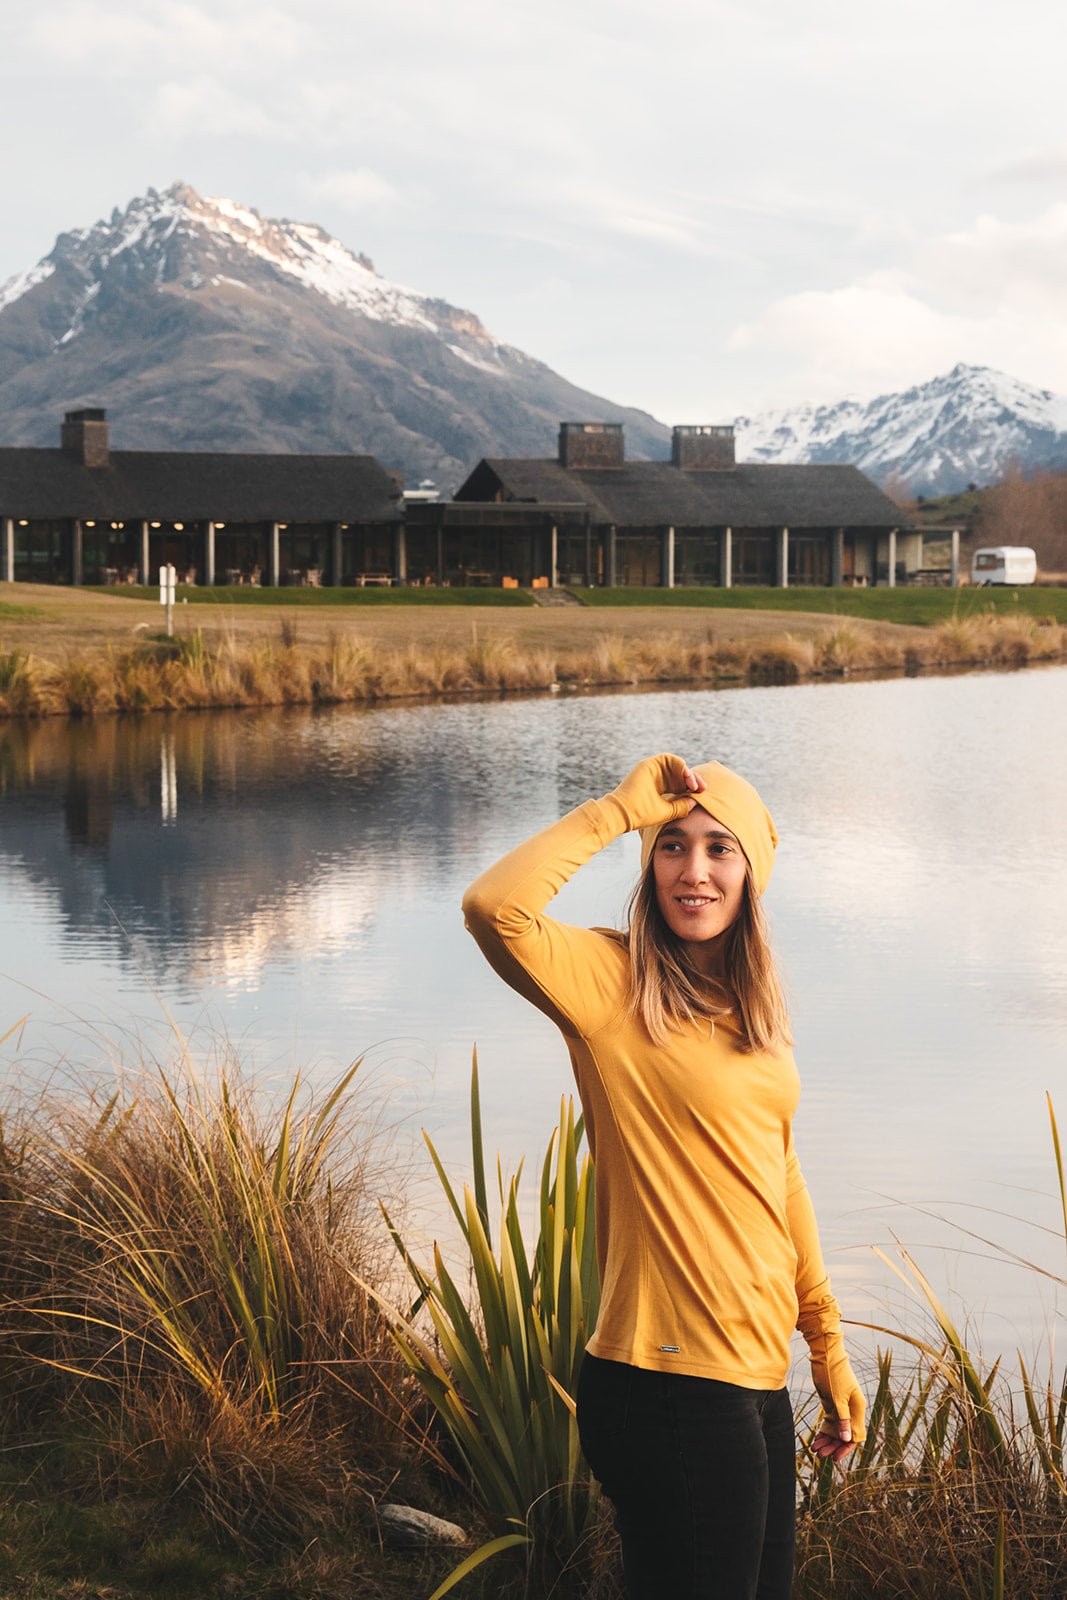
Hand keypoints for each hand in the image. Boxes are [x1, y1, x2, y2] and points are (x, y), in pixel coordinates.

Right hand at [610, 754, 706, 832]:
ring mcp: (652, 770)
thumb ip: (682, 806)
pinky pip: (669, 759)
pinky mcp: (648, 764)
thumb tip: (696, 801)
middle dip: (693, 779)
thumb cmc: (642, 815)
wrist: (623, 813)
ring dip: (688, 773)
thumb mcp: (668, 811)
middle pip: (680, 774)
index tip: (702, 793)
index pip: (680, 784)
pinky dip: (680, 765)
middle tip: (702, 788)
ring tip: (694, 784)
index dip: (691, 787)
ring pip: (676, 766)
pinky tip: (686, 777)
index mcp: (659, 789)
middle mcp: (656, 778)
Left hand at [807, 1330, 865, 1450]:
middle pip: (845, 1434)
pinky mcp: (832, 1403)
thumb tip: (847, 1439)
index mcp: (858, 1407)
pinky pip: (830, 1422)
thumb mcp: (836, 1397)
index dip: (846, 1448)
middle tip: (820, 1455)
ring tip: (815, 1450)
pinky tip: (816, 1440)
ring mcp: (842, 1406)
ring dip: (827, 1440)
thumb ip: (842, 1418)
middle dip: (833, 1446)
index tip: (835, 1458)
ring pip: (836, 1430)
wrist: (824, 1353)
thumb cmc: (833, 1372)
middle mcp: (852, 1409)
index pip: (855, 1435)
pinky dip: (824, 1431)